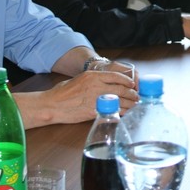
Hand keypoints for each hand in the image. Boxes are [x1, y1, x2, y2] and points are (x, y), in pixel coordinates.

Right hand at [16, 69, 137, 127]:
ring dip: (130, 104)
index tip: (133, 84)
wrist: (53, 105)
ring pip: (119, 101)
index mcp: (93, 76)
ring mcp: (96, 99)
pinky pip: (112, 111)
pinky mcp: (94, 111)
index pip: (116, 76)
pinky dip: (121, 112)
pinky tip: (125, 113)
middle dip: (132, 93)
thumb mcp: (79, 79)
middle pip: (121, 89)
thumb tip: (105, 83)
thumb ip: (93, 80)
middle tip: (137, 97)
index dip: (127, 81)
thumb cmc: (63, 92)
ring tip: (135, 106)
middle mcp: (96, 86)